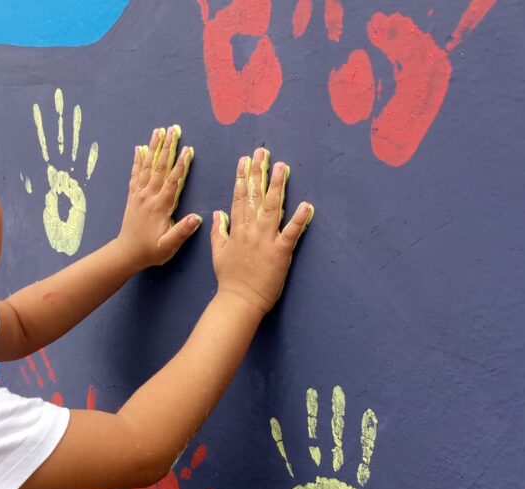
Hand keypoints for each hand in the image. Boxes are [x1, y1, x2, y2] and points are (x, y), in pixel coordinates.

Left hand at [115, 125, 201, 268]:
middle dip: (167, 147)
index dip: (181, 164)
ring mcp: (139, 194)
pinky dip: (137, 160)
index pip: (173, 181)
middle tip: (173, 129)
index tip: (188, 149)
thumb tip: (197, 217)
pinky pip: (135, 174)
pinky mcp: (132, 196)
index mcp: (160, 206)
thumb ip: (182, 231)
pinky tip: (140, 148)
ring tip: (158, 131)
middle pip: (160, 167)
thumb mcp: (168, 246)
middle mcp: (148, 196)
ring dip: (153, 147)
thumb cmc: (150, 251)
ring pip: (147, 166)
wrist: (126, 253)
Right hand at [211, 147, 312, 314]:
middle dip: (258, 173)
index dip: (242, 178)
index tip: (245, 160)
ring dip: (277, 186)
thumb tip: (217, 214)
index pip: (239, 198)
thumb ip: (219, 232)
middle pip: (254, 197)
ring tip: (282, 167)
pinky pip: (291, 233)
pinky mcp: (280, 252)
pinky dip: (299, 219)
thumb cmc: (229, 279)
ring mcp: (266, 240)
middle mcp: (250, 231)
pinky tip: (306, 204)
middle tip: (262, 152)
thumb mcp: (218, 253)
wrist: (239, 300)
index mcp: (237, 230)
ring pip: (272, 208)